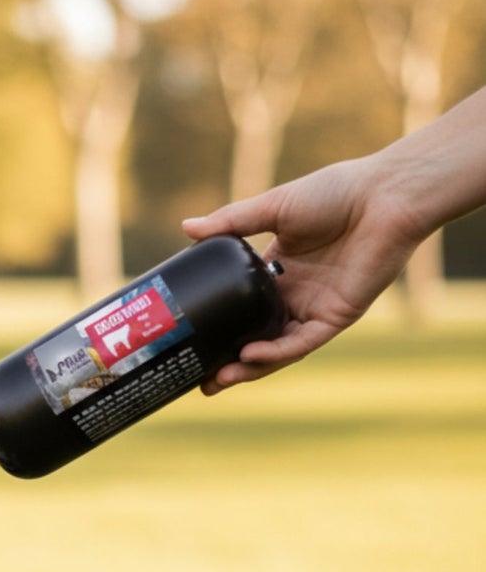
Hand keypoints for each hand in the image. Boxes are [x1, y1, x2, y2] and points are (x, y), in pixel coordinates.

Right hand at [182, 158, 426, 392]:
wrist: (385, 196)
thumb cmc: (336, 192)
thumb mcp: (273, 207)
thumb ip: (231, 222)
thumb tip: (186, 227)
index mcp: (275, 272)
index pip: (241, 310)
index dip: (218, 329)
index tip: (190, 341)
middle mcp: (293, 296)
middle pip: (254, 338)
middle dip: (228, 362)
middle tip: (198, 378)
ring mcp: (313, 309)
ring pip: (276, 350)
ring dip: (248, 368)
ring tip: (218, 379)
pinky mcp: (335, 317)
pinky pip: (301, 342)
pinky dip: (276, 352)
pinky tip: (251, 356)